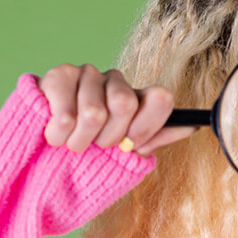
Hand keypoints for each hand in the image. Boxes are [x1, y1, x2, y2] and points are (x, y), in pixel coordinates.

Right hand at [36, 64, 195, 156]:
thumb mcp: (124, 155)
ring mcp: (87, 73)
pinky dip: (59, 136)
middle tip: (95, 146)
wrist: (41, 164)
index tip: (130, 145)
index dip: (146, 126)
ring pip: (93, 113)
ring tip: (71, 143)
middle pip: (125, 104)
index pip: (160, 97)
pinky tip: (54, 134)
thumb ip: (155, 137)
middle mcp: (115, 80)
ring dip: (80, 142)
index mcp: (136, 97)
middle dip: (108, 138)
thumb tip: (195, 125)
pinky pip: (66, 115)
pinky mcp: (57, 76)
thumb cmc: (87, 158)